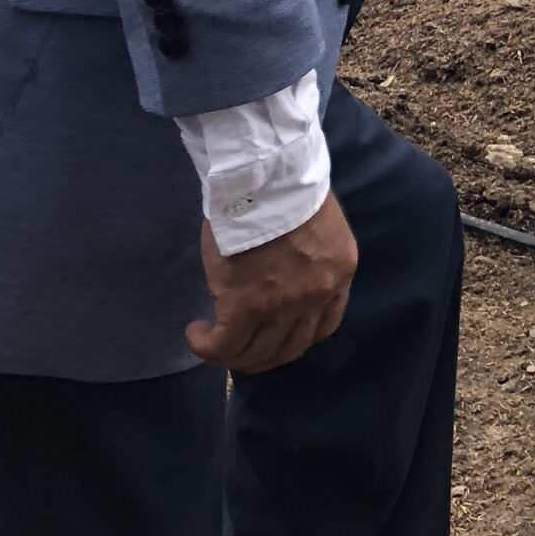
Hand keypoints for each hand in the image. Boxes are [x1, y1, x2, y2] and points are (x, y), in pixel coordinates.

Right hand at [185, 193, 356, 372]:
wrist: (267, 179)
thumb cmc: (287, 190)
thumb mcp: (318, 229)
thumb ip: (308, 260)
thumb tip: (281, 278)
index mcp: (339, 274)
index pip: (323, 326)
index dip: (296, 338)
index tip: (274, 335)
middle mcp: (317, 296)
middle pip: (290, 347)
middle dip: (262, 355)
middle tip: (238, 348)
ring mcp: (283, 305)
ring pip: (257, 353)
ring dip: (232, 356)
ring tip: (212, 341)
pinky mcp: (245, 307)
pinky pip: (224, 346)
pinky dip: (207, 347)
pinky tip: (196, 333)